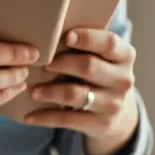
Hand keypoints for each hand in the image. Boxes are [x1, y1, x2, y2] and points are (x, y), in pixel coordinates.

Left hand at [24, 28, 139, 154]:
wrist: (116, 113)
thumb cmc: (99, 75)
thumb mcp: (101, 58)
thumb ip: (86, 45)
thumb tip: (48, 31)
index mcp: (125, 56)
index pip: (109, 43)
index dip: (88, 38)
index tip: (66, 36)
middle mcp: (123, 79)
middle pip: (88, 67)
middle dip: (62, 64)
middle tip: (42, 64)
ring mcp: (114, 104)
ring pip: (75, 94)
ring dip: (50, 91)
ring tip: (32, 90)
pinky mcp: (101, 124)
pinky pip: (68, 119)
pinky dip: (45, 117)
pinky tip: (29, 116)